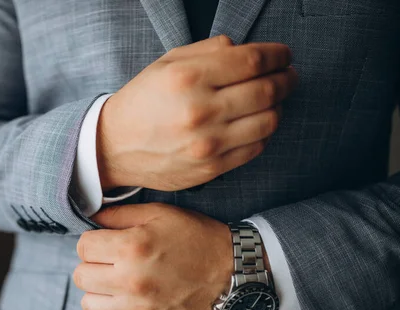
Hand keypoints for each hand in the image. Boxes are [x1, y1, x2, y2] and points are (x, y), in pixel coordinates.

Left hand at [73, 203, 233, 309]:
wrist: (232, 270)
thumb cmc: (196, 238)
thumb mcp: (160, 213)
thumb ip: (120, 214)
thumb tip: (91, 218)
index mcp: (131, 247)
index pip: (83, 247)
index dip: (93, 243)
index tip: (105, 244)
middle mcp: (131, 280)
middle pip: (81, 276)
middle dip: (93, 265)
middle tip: (111, 263)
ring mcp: (139, 309)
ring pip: (90, 305)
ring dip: (99, 293)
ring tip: (117, 284)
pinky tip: (123, 306)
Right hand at [97, 35, 297, 190]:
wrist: (114, 147)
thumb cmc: (142, 102)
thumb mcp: (166, 64)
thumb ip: (208, 50)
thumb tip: (243, 49)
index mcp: (188, 78)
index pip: (252, 61)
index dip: (278, 55)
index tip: (284, 55)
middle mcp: (200, 111)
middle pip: (267, 91)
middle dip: (286, 79)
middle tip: (288, 76)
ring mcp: (208, 143)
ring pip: (269, 121)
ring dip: (278, 107)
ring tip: (272, 100)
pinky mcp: (211, 168)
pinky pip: (255, 148)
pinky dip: (263, 132)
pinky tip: (254, 124)